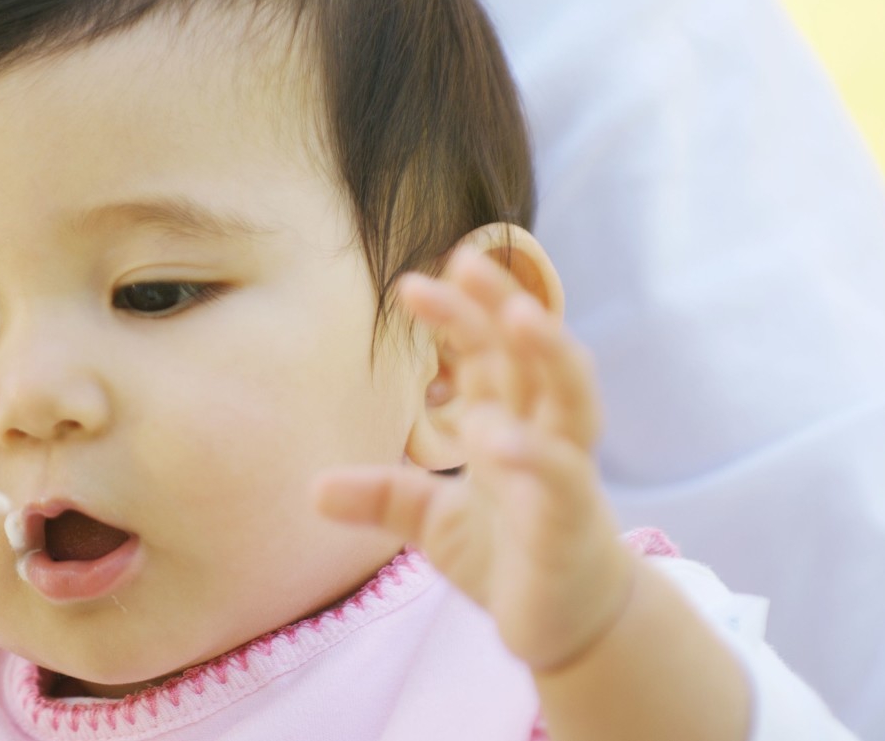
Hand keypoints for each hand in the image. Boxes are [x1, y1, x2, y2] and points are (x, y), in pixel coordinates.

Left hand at [315, 247, 633, 670]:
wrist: (571, 625)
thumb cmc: (510, 558)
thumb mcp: (433, 523)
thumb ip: (383, 498)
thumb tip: (313, 491)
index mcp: (508, 424)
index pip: (487, 354)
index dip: (458, 316)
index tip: (412, 283)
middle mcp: (541, 434)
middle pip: (529, 354)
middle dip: (502, 305)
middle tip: (466, 258)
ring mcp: (563, 474)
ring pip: (570, 397)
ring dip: (548, 352)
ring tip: (517, 313)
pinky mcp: (571, 522)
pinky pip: (560, 477)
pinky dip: (533, 453)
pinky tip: (496, 435)